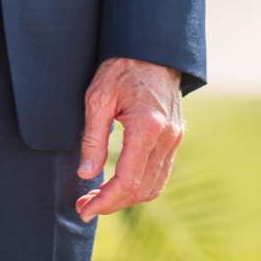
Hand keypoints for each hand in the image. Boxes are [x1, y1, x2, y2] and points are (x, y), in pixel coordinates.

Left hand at [74, 56, 184, 220]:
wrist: (152, 49)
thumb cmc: (121, 69)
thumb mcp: (97, 98)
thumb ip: (92, 138)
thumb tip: (86, 174)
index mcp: (147, 128)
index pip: (127, 180)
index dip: (105, 201)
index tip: (84, 210)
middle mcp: (167, 138)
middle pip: (142, 190)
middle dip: (113, 204)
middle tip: (85, 206)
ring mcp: (175, 139)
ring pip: (154, 186)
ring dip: (127, 198)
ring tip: (98, 198)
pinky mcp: (176, 137)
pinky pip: (160, 173)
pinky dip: (140, 185)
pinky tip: (118, 183)